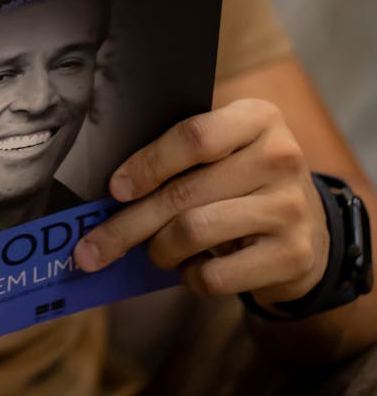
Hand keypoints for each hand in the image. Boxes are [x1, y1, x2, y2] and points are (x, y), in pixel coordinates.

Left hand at [74, 99, 329, 307]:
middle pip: (182, 193)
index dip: (147, 164)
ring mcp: (290, 207)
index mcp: (258, 118)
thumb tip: (107, 192)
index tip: (114, 189)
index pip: (194, 137)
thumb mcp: (221, 154)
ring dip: (159, 250)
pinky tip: (192, 267)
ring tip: (156, 252)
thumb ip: (175, 157)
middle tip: (91, 250)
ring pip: (193, 232)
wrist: (305, 230)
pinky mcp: (292, 255)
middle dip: (126, 226)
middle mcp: (280, 157)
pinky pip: (215, 275)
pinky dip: (190, 276)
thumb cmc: (239, 183)